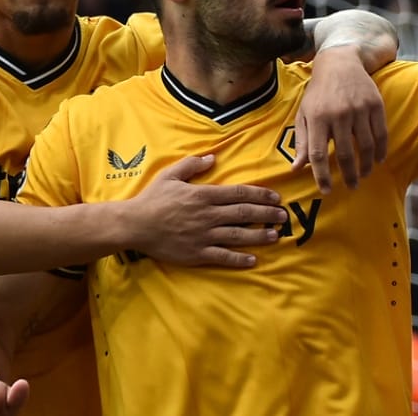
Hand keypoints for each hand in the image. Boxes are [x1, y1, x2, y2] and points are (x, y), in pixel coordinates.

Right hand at [129, 155, 286, 266]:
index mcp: (204, 195)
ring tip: (276, 235)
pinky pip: (222, 256)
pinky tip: (253, 260)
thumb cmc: (152, 199)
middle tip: (283, 216)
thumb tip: (212, 157)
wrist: (134, 225)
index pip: (239, 194)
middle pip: (244, 214)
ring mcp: (204, 235)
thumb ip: (192, 165)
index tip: (275, 197)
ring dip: (259, 235)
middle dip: (266, 214)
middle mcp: (208, 215)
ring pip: (238, 235)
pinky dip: (239, 259)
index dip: (260, 195)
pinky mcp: (197, 253)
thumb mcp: (171, 175)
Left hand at [292, 45, 387, 192]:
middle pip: (345, 154)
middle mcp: (338, 114)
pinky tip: (377, 160)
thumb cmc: (318, 93)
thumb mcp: (304, 114)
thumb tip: (297, 168)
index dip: (322, 175)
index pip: (318, 154)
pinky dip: (380, 151)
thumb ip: (302, 141)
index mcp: (317, 117)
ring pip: (365, 146)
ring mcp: (358, 109)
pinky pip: (380, 134)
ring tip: (364, 175)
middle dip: (348, 175)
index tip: (326, 190)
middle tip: (351, 187)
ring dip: (366, 166)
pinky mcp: (375, 105)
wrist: (339, 63)